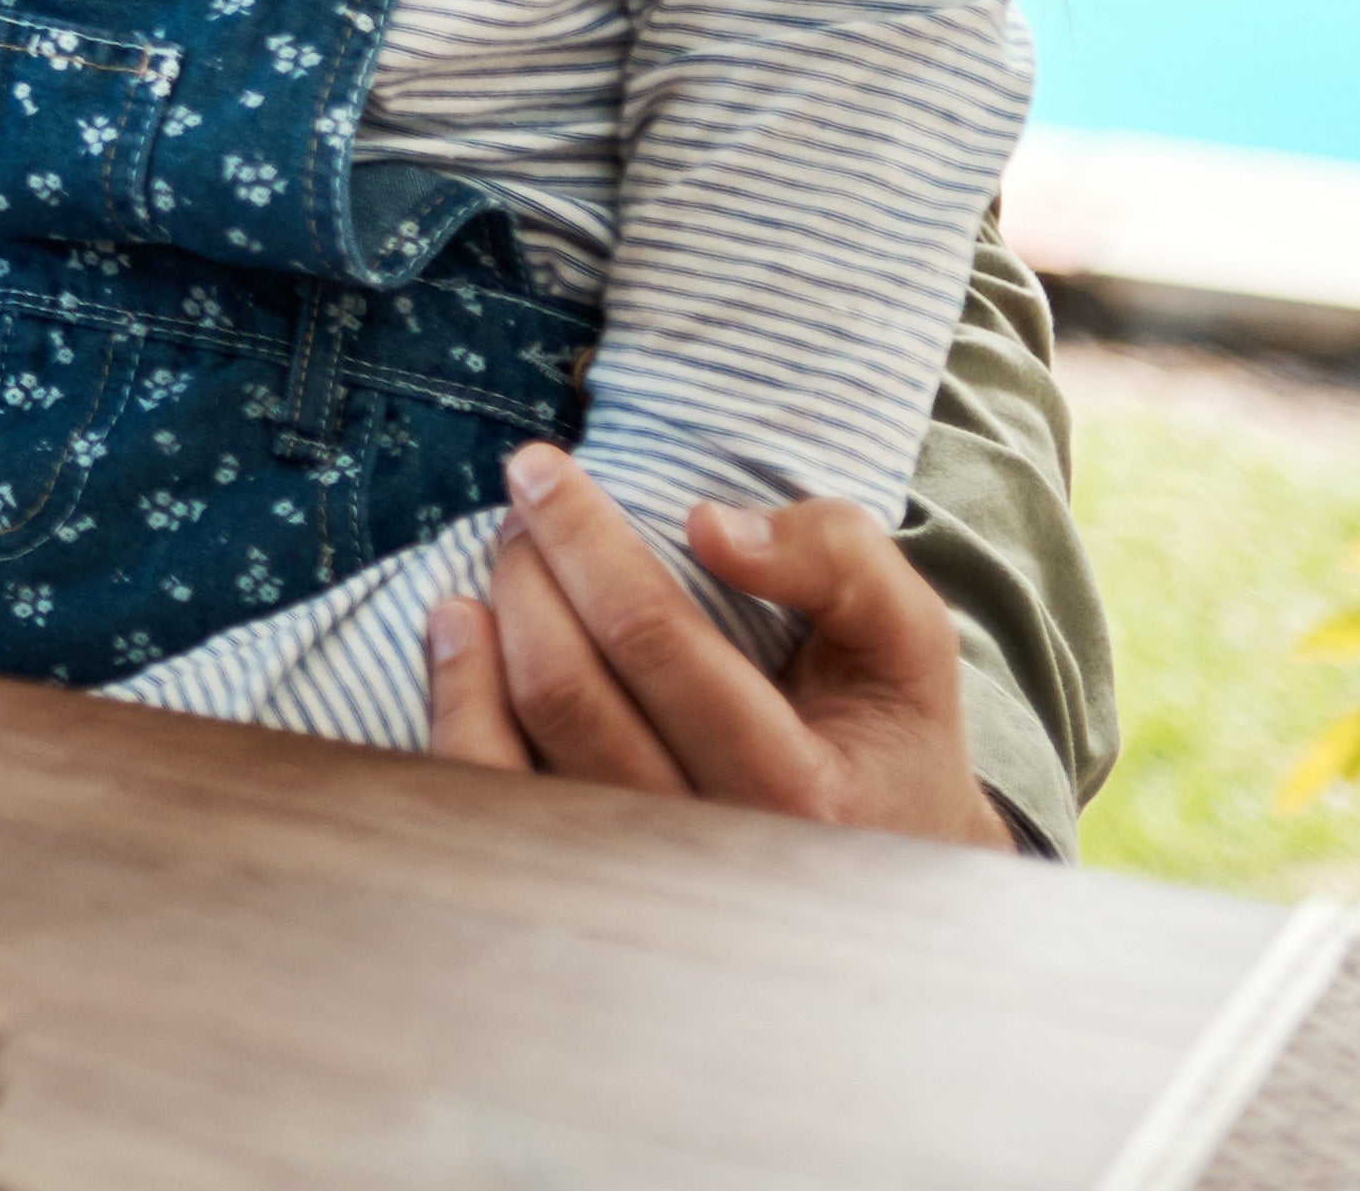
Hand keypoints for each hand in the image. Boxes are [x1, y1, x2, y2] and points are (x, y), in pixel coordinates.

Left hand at [424, 441, 1010, 848]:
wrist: (887, 888)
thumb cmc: (885, 741)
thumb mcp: (906, 643)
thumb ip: (837, 562)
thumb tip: (710, 527)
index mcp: (795, 794)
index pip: (653, 640)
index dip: (582, 540)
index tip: (539, 470)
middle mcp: (703, 854)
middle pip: (567, 691)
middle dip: (527, 573)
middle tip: (521, 510)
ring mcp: (628, 885)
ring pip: (507, 755)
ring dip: (478, 636)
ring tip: (495, 561)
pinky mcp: (572, 886)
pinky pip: (482, 801)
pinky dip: (453, 706)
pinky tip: (458, 635)